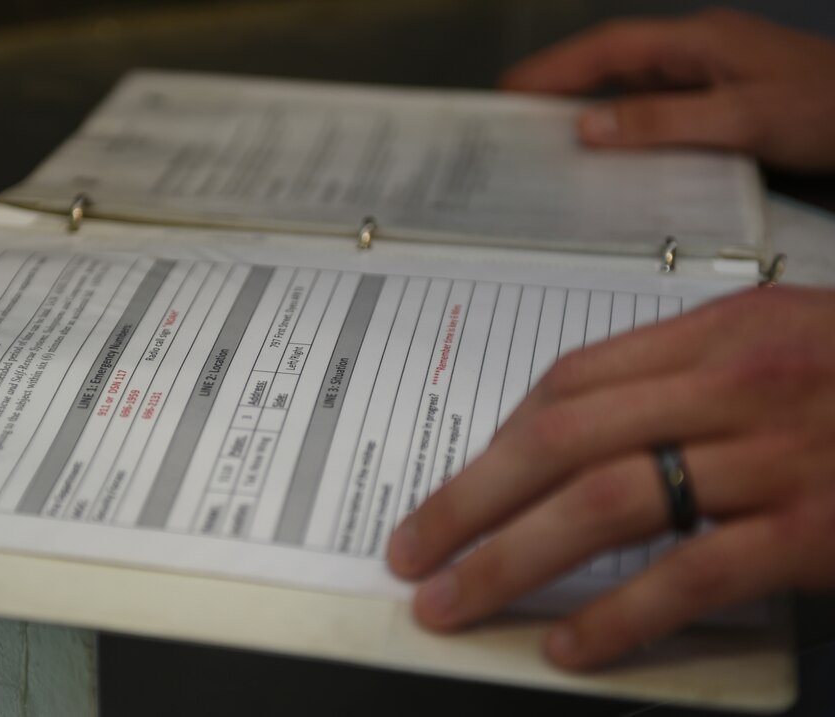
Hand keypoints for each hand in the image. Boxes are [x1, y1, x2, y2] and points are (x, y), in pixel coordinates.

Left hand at [386, 287, 834, 668]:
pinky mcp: (816, 531)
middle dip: (468, 500)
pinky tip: (570, 645)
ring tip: (452, 600)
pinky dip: (622, 613)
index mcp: (719, 330)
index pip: (568, 380)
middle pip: (559, 438)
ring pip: (605, 503)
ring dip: (512, 558)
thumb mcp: (786, 343)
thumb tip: (579, 428)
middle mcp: (734, 383)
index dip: (497, 439)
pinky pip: (693, 574)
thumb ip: (688, 374)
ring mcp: (774, 456)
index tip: (455, 486)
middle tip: (411, 548)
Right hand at [501, 8, 834, 170]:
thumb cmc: (825, 110)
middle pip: (612, 64)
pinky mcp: (719, 102)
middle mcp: (697, 54)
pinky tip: (609, 149)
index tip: (512, 89)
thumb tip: (590, 125)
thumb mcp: (739, 119)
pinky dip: (622, 125)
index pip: (609, 49)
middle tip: (516, 115)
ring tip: (548, 134)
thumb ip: (661, 122)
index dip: (555, 68)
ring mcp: (708, 76)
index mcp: (697, 43)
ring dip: (589, 106)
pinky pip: (654, 109)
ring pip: (632, 87)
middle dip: (560, 85)